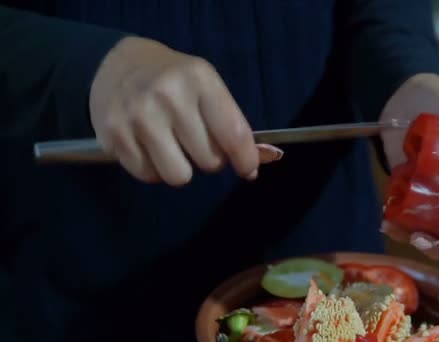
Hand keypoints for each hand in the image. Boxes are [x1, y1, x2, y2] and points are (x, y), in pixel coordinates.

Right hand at [90, 37, 282, 185]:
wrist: (116, 65)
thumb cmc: (173, 80)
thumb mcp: (206, 86)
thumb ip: (231, 123)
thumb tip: (255, 165)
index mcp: (199, 79)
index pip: (233, 134)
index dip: (245, 159)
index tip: (248, 169)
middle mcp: (168, 97)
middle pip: (208, 161)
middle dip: (209, 159)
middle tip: (197, 142)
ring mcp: (138, 118)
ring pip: (178, 176)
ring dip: (181, 169)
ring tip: (173, 147)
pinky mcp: (113, 138)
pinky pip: (148, 176)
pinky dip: (153, 168)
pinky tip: (148, 146)